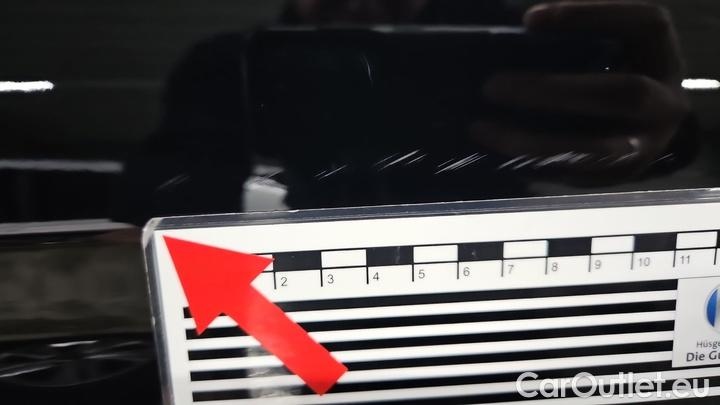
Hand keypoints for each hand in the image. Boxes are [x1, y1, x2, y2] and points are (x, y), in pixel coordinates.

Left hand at [473, 1, 690, 179]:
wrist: (645, 130)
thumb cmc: (613, 75)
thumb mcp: (607, 48)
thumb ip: (573, 39)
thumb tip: (513, 26)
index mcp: (662, 56)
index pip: (644, 23)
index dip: (591, 17)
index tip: (529, 20)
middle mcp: (665, 103)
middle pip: (623, 94)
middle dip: (553, 91)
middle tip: (493, 86)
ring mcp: (647, 146)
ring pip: (597, 147)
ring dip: (532, 139)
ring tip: (482, 127)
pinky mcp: (619, 175)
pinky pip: (577, 172)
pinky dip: (532, 161)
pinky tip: (496, 148)